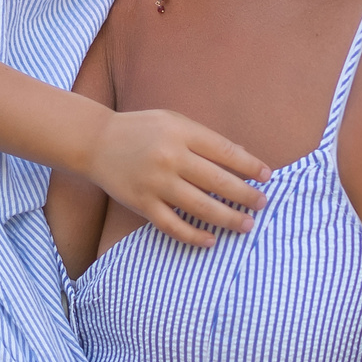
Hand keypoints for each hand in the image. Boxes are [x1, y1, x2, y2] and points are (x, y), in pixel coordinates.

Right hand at [80, 107, 269, 245]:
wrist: (95, 142)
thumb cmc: (140, 130)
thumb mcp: (173, 121)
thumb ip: (205, 138)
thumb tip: (243, 157)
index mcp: (181, 133)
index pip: (225, 152)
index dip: (250, 166)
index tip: (267, 176)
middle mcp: (170, 157)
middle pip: (218, 182)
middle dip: (246, 195)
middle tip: (263, 203)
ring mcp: (155, 183)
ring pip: (201, 207)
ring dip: (228, 219)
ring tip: (247, 225)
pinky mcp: (142, 204)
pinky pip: (172, 226)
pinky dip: (194, 236)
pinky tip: (211, 240)